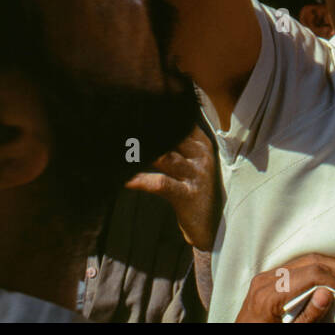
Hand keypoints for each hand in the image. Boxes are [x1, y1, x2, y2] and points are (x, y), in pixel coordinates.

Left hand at [124, 126, 218, 249]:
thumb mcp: (193, 162)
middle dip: (146, 130)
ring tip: (120, 148)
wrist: (214, 227)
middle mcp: (201, 155)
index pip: (180, 121)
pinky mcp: (187, 195)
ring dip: (140, 153)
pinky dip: (140, 180)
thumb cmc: (197, 190)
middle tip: (121, 124)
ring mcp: (196, 174)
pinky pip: (160, 183)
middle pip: (172, 134)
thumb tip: (148, 127)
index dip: (159, 114)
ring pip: (164, 156)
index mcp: (202, 144)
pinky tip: (125, 180)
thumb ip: (178, 144)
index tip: (137, 108)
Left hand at [235, 253, 334, 322]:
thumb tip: (328, 292)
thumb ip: (306, 317)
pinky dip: (324, 268)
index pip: (311, 274)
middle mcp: (266, 279)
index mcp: (268, 295)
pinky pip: (300, 266)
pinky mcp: (270, 278)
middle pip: (312, 262)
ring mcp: (267, 276)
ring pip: (308, 260)